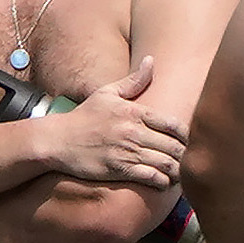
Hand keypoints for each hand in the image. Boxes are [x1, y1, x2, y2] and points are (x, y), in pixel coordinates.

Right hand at [36, 57, 181, 187]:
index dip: (186, 135)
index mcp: (134, 112)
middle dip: (184, 155)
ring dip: (177, 170)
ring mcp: (127, 152)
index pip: (174, 124)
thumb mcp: (106, 93)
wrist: (57, 140)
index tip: (185, 141)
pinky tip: (164, 182)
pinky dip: (163, 182)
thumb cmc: (83, 116)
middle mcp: (134, 132)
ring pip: (167, 164)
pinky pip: (152, 178)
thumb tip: (152, 60)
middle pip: (174, 146)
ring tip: (178, 172)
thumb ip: (133, 80)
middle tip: (186, 159)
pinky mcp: (120, 170)